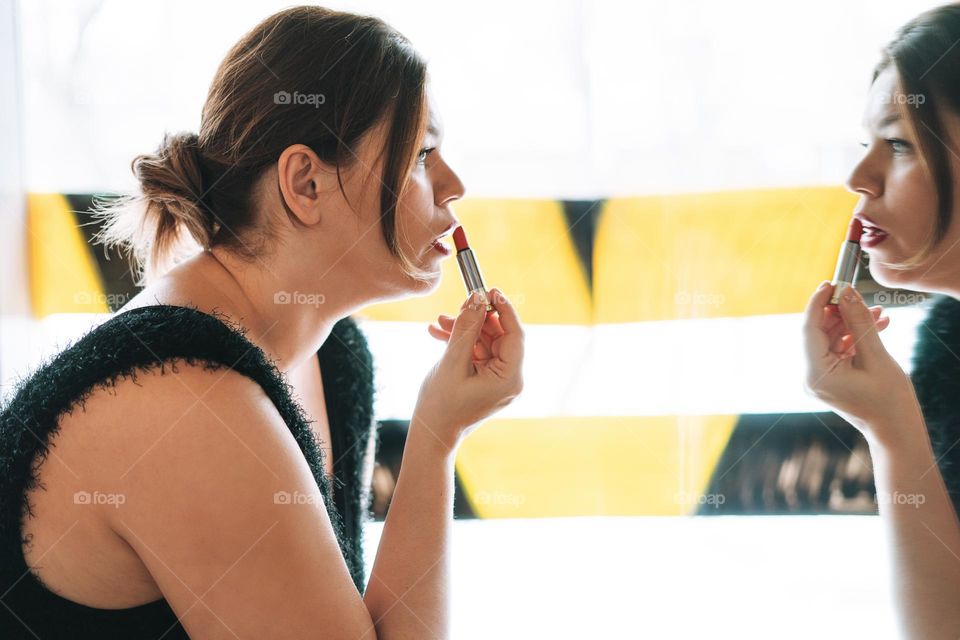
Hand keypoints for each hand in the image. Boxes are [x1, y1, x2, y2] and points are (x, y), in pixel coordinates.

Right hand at [415, 288, 524, 451]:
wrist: (431, 434)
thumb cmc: (441, 405)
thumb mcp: (452, 361)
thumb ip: (466, 328)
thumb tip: (476, 298)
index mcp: (510, 377)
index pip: (515, 333)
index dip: (504, 309)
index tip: (490, 290)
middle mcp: (510, 378)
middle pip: (499, 336)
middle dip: (476, 319)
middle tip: (458, 304)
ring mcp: (498, 380)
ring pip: (485, 342)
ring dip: (464, 330)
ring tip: (439, 321)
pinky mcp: (486, 380)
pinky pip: (477, 353)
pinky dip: (461, 343)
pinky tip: (438, 333)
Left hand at [802, 281, 917, 438]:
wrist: (896, 431)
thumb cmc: (889, 400)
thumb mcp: (876, 356)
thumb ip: (859, 323)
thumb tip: (847, 293)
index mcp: (816, 374)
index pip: (809, 329)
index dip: (818, 303)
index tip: (830, 283)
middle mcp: (811, 376)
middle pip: (819, 332)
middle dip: (839, 311)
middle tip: (856, 294)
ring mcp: (819, 378)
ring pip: (830, 338)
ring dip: (852, 323)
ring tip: (877, 312)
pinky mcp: (830, 377)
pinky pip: (838, 349)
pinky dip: (855, 337)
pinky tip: (878, 324)